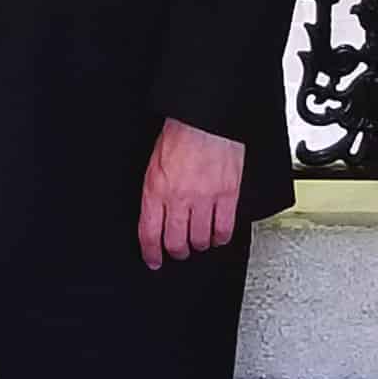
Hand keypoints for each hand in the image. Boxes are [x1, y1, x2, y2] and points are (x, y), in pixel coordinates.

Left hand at [138, 116, 243, 269]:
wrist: (205, 118)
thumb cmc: (179, 134)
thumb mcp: (154, 163)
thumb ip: (155, 191)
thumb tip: (156, 216)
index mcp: (156, 187)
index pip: (150, 233)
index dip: (151, 253)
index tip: (153, 260)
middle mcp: (179, 197)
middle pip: (176, 242)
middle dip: (176, 251)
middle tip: (178, 250)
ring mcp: (205, 198)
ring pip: (200, 240)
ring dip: (198, 244)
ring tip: (198, 240)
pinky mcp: (227, 196)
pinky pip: (224, 230)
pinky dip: (220, 237)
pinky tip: (217, 234)